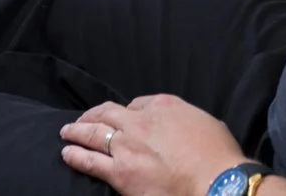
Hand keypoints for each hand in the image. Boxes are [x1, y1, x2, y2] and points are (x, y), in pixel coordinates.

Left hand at [61, 95, 246, 195]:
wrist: (214, 180)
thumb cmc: (218, 155)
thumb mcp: (208, 123)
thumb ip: (188, 121)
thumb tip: (186, 128)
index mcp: (164, 106)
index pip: (137, 104)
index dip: (127, 112)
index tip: (122, 117)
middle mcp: (140, 121)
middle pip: (108, 113)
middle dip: (93, 115)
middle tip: (82, 119)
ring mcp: (127, 145)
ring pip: (94, 133)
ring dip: (77, 131)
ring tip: (67, 132)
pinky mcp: (120, 171)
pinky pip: (90, 161)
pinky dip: (76, 156)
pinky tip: (67, 153)